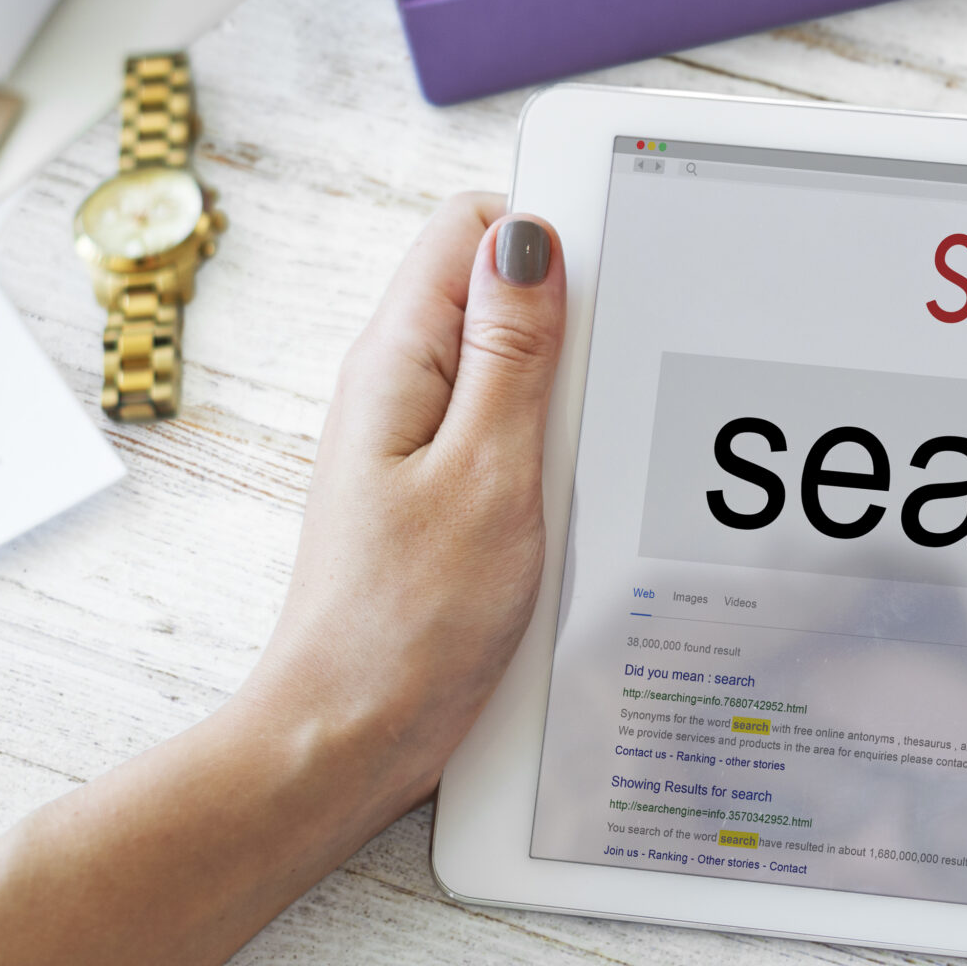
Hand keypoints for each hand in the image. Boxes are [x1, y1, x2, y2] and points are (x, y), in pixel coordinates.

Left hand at [243, 192, 566, 821]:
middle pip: (500, 289)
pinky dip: (557, 444)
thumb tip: (529, 239)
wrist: (355, 737)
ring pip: (516, 362)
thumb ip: (513, 352)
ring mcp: (421, 436)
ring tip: (592, 455)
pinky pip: (514, 427)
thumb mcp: (487, 472)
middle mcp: (402, 385)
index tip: (611, 282)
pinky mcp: (446, 486)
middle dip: (573, 317)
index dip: (548, 235)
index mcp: (399, 360)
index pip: (473, 228)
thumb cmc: (410, 623)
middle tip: (609, 388)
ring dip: (569, 391)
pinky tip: (581, 491)